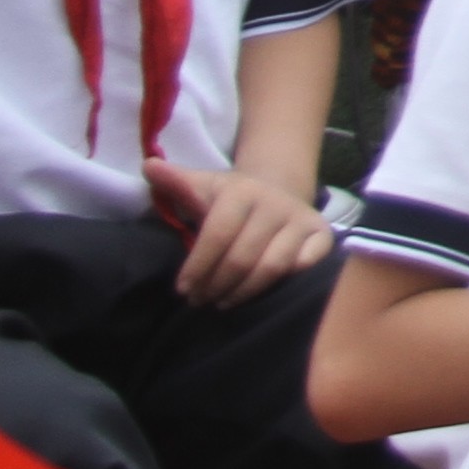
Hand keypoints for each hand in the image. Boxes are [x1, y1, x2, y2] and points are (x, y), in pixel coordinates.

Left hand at [148, 159, 334, 301]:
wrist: (279, 186)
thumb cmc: (230, 196)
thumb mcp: (202, 185)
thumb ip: (175, 181)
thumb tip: (148, 166)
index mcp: (242, 192)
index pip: (217, 234)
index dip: (198, 266)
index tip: (183, 290)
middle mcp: (275, 203)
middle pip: (243, 257)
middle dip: (216, 285)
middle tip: (200, 301)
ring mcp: (300, 218)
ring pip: (273, 267)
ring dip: (244, 291)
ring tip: (222, 302)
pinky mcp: (321, 233)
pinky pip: (307, 264)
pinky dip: (287, 280)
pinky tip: (263, 291)